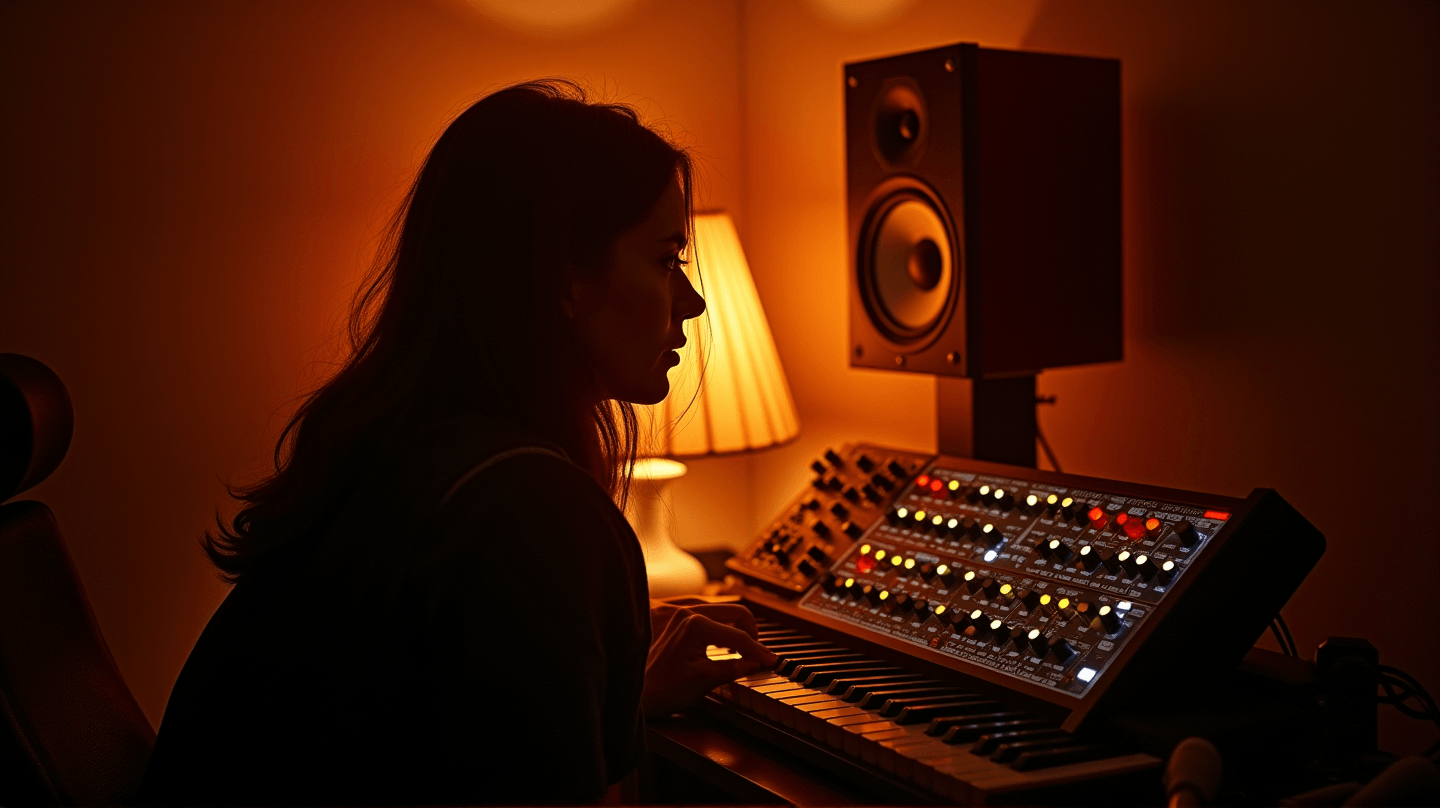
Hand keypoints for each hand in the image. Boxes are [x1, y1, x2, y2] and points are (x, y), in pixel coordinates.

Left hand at [642, 600, 777, 717]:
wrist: (639, 694)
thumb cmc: (665, 689)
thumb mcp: (706, 680)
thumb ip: (735, 668)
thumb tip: (757, 663)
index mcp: (697, 625)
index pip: (738, 636)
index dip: (758, 651)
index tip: (772, 661)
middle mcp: (689, 614)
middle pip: (734, 613)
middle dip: (752, 633)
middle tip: (761, 654)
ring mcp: (681, 616)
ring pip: (722, 612)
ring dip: (738, 629)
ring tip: (747, 651)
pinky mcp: (677, 623)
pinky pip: (708, 617)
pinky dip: (723, 628)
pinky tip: (726, 645)